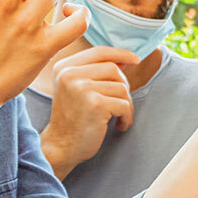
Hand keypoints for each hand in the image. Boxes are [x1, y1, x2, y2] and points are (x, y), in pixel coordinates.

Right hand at [41, 46, 141, 177]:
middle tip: (118, 104)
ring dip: (125, 105)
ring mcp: (82, 88)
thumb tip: (126, 59)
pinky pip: (124, 105)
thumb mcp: (76, 88)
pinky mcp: (95, 104)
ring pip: (122, 88)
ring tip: (116, 117)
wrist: (61, 146)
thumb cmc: (73, 117)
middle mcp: (70, 74)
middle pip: (114, 69)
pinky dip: (126, 117)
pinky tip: (118, 125)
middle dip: (122, 87)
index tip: (136, 59)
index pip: (99, 51)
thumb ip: (95, 71)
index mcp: (64, 67)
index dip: (120, 54)